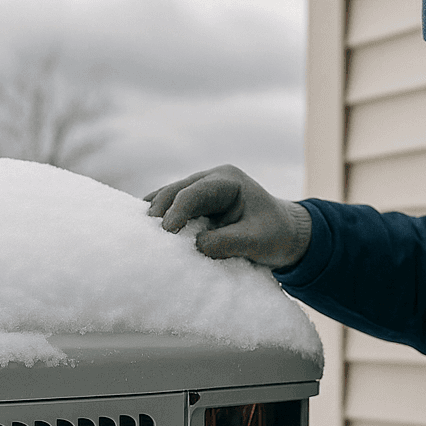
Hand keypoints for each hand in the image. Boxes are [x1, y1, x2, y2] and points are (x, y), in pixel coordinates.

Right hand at [144, 164, 311, 268]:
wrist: (285, 235)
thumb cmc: (275, 235)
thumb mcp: (256, 241)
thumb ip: (227, 242)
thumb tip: (196, 246)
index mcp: (228, 180)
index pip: (195, 192)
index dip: (177, 210)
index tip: (166, 231)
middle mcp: (212, 179)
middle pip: (176, 190)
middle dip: (159, 209)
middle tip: (146, 232)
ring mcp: (202, 190)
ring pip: (170, 197)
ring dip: (156, 213)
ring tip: (140, 231)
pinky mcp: (197, 205)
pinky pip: (173, 207)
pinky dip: (161, 217)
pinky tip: (145, 230)